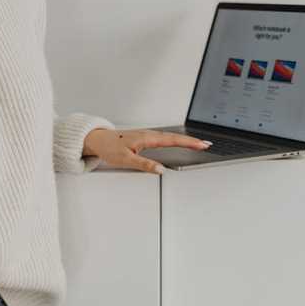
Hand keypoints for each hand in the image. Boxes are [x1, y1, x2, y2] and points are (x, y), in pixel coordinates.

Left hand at [83, 128, 211, 173]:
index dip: (188, 142)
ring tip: (198, 144)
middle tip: (206, 144)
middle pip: (175, 137)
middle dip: (191, 140)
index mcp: (147, 138)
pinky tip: (179, 142)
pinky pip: (164, 138)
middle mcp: (149, 135)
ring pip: (170, 137)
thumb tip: (160, 170)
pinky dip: (175, 140)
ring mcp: (147, 136)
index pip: (172, 140)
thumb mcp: (125, 159)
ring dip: (185, 140)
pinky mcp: (144, 139)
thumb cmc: (109, 147)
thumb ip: (144, 165)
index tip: (201, 144)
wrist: (97, 139)